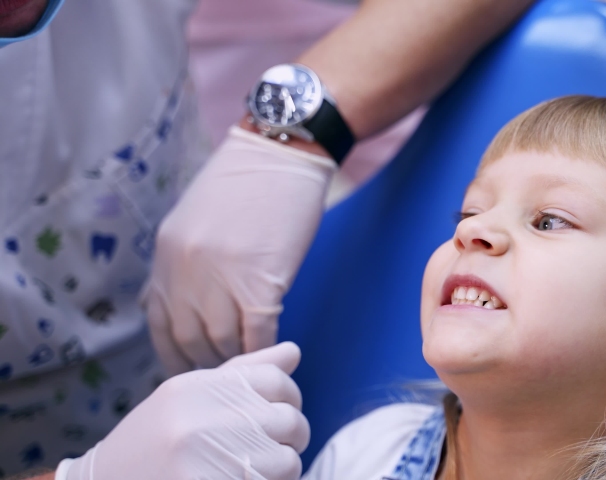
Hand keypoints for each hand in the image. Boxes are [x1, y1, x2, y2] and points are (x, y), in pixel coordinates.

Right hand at [58, 342, 309, 479]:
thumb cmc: (151, 444)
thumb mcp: (189, 397)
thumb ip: (244, 373)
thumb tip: (293, 352)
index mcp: (196, 388)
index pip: (275, 380)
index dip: (291, 398)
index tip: (281, 415)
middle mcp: (200, 419)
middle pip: (288, 420)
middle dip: (291, 439)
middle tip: (272, 451)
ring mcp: (205, 459)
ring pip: (286, 461)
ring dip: (280, 472)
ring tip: (254, 472)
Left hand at [142, 126, 335, 373]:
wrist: (282, 153)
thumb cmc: (246, 182)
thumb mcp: (193, 219)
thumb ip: (181, 261)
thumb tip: (175, 300)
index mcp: (166, 253)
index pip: (160, 321)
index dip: (173, 352)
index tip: (189, 365)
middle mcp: (186, 270)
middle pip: (189, 338)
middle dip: (205, 361)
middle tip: (224, 370)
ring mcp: (222, 278)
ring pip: (222, 342)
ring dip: (236, 358)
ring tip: (250, 362)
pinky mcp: (262, 283)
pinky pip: (257, 334)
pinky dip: (264, 348)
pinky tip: (274, 349)